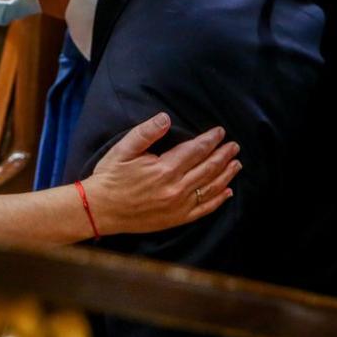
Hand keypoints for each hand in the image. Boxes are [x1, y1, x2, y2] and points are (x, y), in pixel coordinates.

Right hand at [82, 113, 239, 235]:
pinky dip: (217, 200)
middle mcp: (176, 189)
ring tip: (236, 164)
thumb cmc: (110, 177)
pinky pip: (203, 209)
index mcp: (165, 169)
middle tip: (234, 146)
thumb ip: (146, 132)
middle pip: (208, 168)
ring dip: (226, 175)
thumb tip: (166, 118)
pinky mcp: (176, 219)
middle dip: (223, 155)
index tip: (220, 132)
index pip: (196, 150)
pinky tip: (226, 192)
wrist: (100, 209)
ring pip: (210, 188)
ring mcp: (178, 206)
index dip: (211, 140)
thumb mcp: (123, 149)